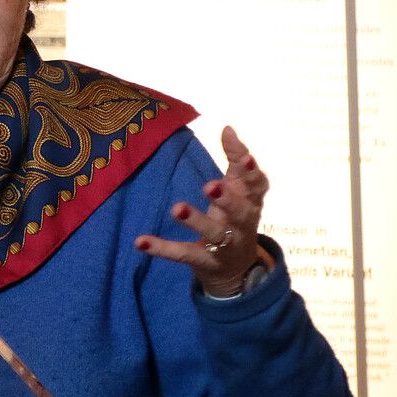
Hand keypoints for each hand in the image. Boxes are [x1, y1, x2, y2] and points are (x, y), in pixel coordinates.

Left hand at [134, 126, 267, 296]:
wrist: (236, 268)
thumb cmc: (235, 217)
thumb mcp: (240, 190)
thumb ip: (236, 161)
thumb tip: (228, 128)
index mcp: (251, 202)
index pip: (256, 185)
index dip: (251, 172)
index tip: (244, 158)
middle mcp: (242, 224)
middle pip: (240, 212)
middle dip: (226, 199)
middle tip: (210, 186)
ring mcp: (224, 246)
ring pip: (213, 233)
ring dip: (196, 220)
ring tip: (176, 208)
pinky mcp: (204, 261)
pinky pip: (183, 253)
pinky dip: (161, 248)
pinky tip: (140, 241)